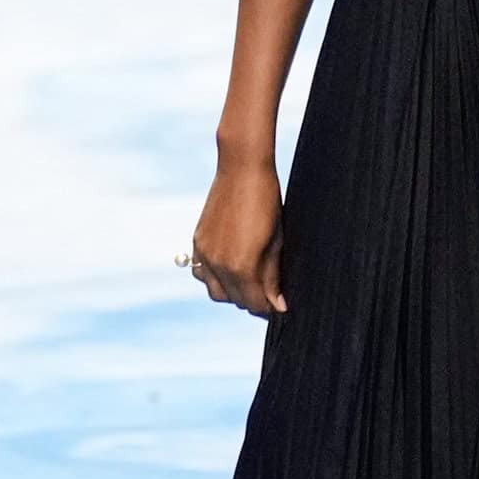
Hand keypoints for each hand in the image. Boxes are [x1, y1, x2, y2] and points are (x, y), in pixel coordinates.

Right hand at [186, 157, 286, 316]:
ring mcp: (204, 254)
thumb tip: (278, 304)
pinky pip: (202, 273)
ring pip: (216, 291)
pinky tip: (231, 268)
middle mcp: (218, 265)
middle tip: (270, 295)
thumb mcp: (276, 242)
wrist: (242, 169)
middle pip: (236, 301)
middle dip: (253, 301)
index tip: (280, 306)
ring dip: (233, 293)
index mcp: (241, 267)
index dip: (270, 309)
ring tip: (251, 282)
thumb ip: (273, 276)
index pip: (255, 304)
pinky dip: (216, 278)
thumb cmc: (267, 203)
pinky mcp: (197, 242)